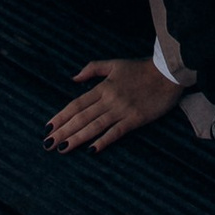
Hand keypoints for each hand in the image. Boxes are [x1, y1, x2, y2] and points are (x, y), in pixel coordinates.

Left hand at [46, 56, 184, 153]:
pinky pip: (116, 132)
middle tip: (48, 143)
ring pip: (94, 126)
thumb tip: (73, 78)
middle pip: (81, 117)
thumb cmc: (140, 68)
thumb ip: (92, 69)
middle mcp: (109, 99)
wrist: (166, 73)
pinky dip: (104, 141)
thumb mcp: (114, 63)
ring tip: (62, 148)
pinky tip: (91, 150)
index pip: (77, 104)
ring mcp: (122, 110)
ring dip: (77, 138)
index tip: (48, 127)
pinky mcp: (135, 119)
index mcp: (103, 87)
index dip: (61, 116)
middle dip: (63, 130)